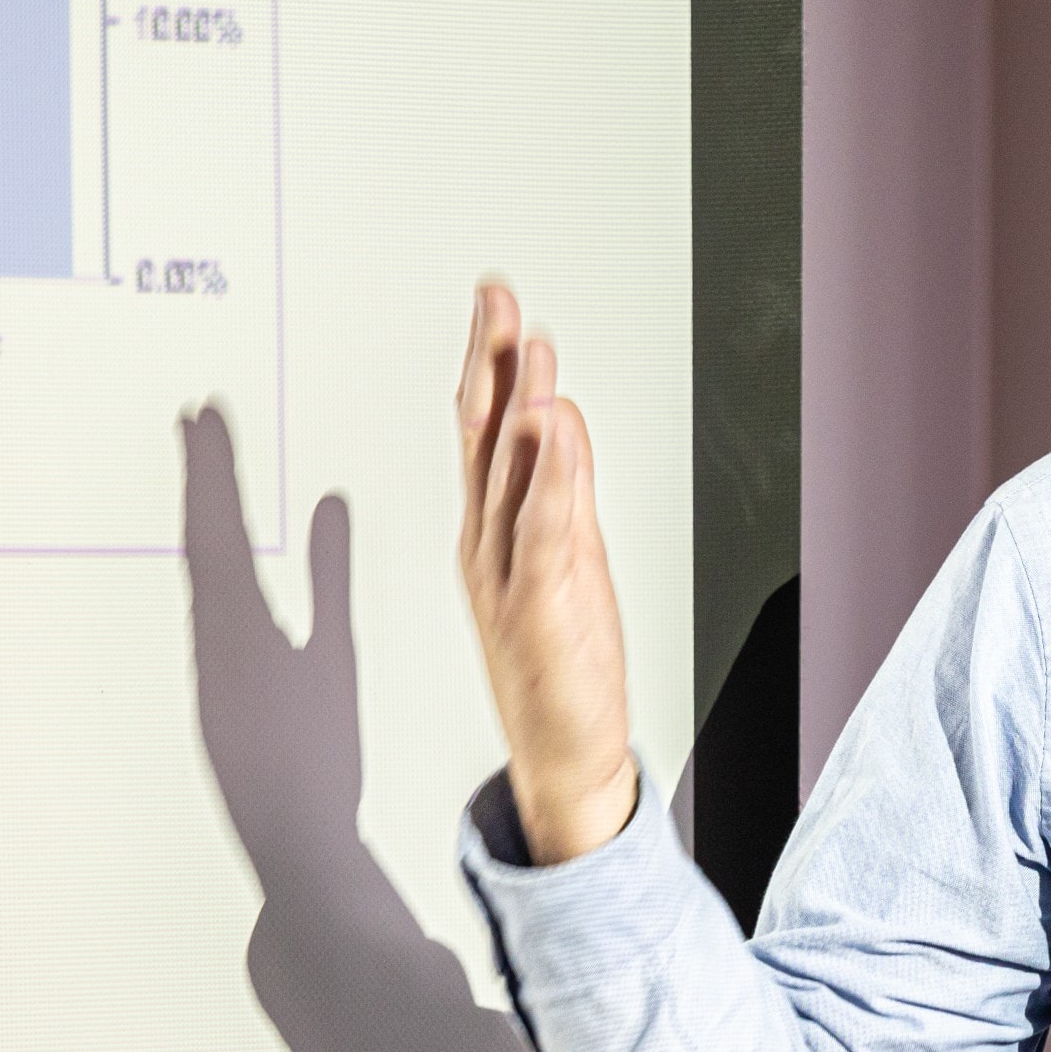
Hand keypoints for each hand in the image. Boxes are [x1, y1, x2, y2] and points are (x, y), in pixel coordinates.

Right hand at [455, 281, 639, 862]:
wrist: (561, 753)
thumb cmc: (561, 664)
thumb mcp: (565, 560)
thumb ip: (560, 488)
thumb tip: (557, 417)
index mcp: (493, 531)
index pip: (486, 430)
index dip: (490, 365)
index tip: (496, 308)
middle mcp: (492, 543)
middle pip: (485, 435)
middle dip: (491, 361)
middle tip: (494, 297)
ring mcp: (510, 573)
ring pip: (509, 472)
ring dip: (521, 402)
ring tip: (529, 343)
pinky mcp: (542, 602)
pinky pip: (543, 526)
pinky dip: (548, 474)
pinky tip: (550, 429)